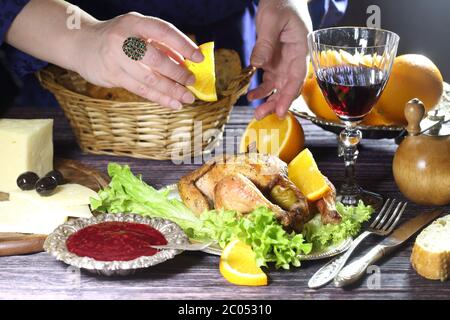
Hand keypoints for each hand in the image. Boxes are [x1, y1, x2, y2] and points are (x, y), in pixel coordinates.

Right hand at [74, 12, 203, 109]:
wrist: (81, 43)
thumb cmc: (118, 38)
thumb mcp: (137, 32)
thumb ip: (161, 45)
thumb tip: (187, 63)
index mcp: (135, 22)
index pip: (164, 31)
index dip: (184, 45)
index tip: (199, 57)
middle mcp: (123, 39)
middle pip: (157, 59)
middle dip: (178, 73)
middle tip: (192, 82)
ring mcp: (115, 58)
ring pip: (149, 79)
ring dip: (171, 90)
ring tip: (187, 98)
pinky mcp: (112, 75)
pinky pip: (141, 90)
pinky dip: (159, 97)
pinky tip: (173, 103)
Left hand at [248, 0, 311, 119]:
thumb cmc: (281, 3)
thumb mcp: (271, 20)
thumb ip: (265, 43)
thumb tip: (257, 65)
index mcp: (300, 49)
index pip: (297, 77)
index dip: (289, 95)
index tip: (280, 110)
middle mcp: (294, 59)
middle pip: (288, 86)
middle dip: (276, 103)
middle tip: (262, 115)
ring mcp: (285, 62)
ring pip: (279, 87)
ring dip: (268, 100)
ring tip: (257, 112)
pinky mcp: (275, 61)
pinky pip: (269, 80)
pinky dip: (261, 89)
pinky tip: (251, 96)